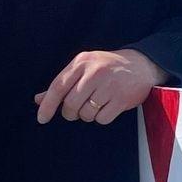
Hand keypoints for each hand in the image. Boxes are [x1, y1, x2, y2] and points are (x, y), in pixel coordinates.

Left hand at [35, 48, 165, 125]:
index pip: (58, 86)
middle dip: (71, 112)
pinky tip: (108, 107)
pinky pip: (102, 119)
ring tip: (97, 104)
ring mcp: (109, 85)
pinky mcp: (122, 98)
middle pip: (70, 104)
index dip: (48, 105)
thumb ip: (62, 84)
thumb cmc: (108, 67)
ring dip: (88, 115)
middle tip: (78, 109)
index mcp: (82, 62)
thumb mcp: (84, 68)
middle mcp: (94, 72)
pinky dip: (102, 117)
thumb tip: (39, 100)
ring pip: (85, 114)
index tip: (42, 118)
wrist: (142, 64)